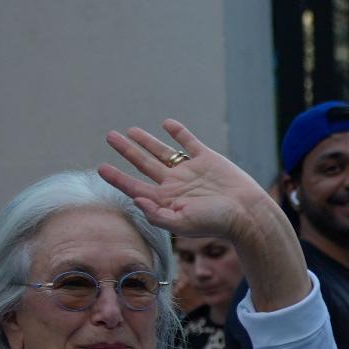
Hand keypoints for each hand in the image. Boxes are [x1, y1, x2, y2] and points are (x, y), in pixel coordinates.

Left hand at [99, 121, 280, 242]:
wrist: (247, 212)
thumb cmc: (216, 222)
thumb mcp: (183, 224)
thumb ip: (156, 215)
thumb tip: (135, 199)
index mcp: (165, 200)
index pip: (134, 186)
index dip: (117, 177)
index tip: (101, 168)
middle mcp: (174, 184)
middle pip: (143, 163)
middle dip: (126, 150)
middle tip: (110, 136)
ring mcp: (190, 170)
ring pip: (162, 151)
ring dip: (146, 141)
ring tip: (130, 131)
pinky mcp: (207, 158)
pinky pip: (189, 142)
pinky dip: (178, 132)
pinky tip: (167, 124)